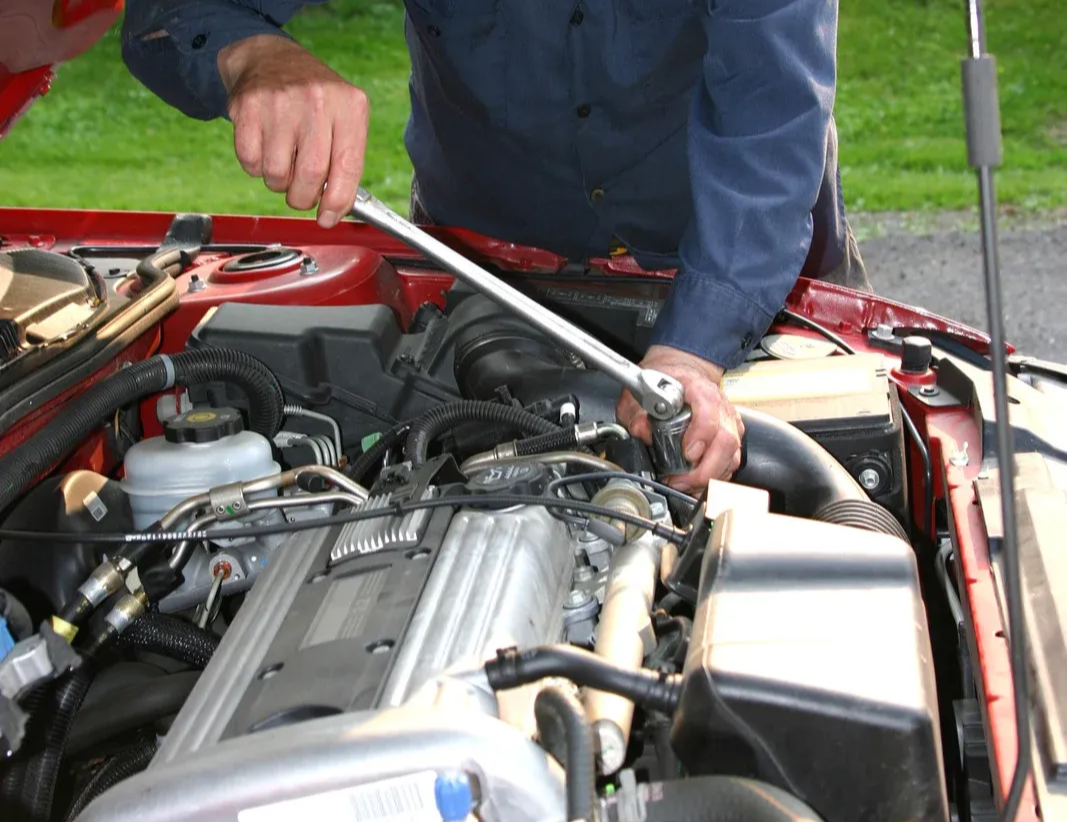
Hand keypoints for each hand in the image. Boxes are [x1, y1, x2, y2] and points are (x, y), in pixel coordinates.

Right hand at [218, 34, 368, 227]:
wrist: (271, 59)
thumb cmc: (314, 101)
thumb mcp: (344, 119)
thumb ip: (346, 162)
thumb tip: (336, 210)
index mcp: (349, 106)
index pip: (348, 167)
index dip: (338, 202)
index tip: (328, 218)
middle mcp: (317, 100)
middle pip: (311, 176)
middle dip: (304, 197)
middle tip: (302, 194)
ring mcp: (280, 102)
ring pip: (278, 174)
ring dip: (279, 182)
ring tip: (284, 162)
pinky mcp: (248, 107)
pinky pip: (251, 162)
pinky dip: (256, 168)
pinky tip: (265, 147)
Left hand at [616, 345, 743, 491]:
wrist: (680, 372)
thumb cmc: (663, 381)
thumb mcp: (639, 392)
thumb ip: (635, 413)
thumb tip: (641, 433)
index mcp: (698, 390)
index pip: (710, 413)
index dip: (701, 436)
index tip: (687, 454)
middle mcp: (720, 406)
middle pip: (726, 442)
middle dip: (703, 470)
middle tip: (679, 480)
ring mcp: (729, 422)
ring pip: (732, 456)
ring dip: (708, 478)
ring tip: (684, 485)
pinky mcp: (732, 436)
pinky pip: (731, 463)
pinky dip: (714, 478)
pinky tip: (695, 483)